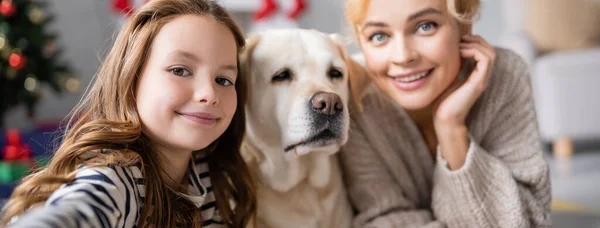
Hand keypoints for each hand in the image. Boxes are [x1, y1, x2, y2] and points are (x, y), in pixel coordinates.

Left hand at [433, 35, 495, 169]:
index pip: (483, 51)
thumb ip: (450, 67)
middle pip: (490, 49)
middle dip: (476, 40)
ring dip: (475, 44)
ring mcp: (482, 79)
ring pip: (490, 53)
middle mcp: (481, 76)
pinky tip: (460, 52)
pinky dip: (474, 51)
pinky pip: (485, 60)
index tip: (457, 41)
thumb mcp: (446, 79)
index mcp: (475, 75)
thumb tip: (444, 53)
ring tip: (460, 45)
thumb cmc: (442, 102)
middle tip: (460, 39)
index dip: (472, 41)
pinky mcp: (479, 82)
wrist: (444, 119)